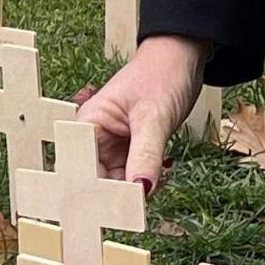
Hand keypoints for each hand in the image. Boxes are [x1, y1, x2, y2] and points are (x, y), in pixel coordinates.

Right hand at [78, 34, 206, 192]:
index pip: (80, 167)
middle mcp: (96, 136)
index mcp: (88, 124)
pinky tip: (165, 170)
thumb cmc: (162, 74)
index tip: (116, 207)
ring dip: (139, 187)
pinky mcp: (133, 147)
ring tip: (162, 176)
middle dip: (121, 192)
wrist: (183, 58)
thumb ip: (146, 154)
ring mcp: (115, 143)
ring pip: (119, 181)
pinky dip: (149, 179)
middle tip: (147, 196)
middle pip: (98, 180)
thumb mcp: (154, 116)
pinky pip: (135, 173)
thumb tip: (140, 190)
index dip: (93, 190)